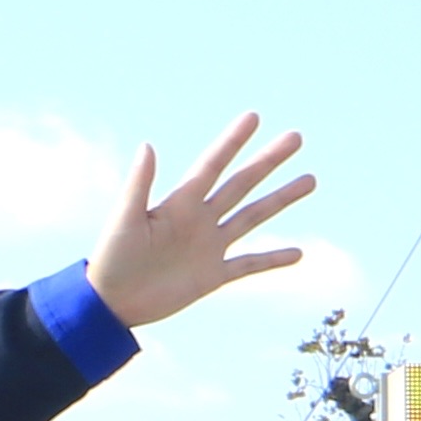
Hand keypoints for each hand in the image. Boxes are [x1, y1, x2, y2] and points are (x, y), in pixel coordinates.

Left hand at [84, 115, 316, 328]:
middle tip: (296, 137)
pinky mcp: (213, 276)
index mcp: (180, 202)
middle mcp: (200, 219)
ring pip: (253, 217)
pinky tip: (298, 253)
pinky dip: (273, 260)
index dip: (232, 141)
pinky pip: (249, 265)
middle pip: (242, 183)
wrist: (110, 303)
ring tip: (310, 180)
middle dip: (268, 161)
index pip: (213, 164)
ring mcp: (209, 246)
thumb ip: (139, 184)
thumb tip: (147, 145)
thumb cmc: (111, 258)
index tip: (253, 117)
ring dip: (281, 199)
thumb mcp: (125, 218)